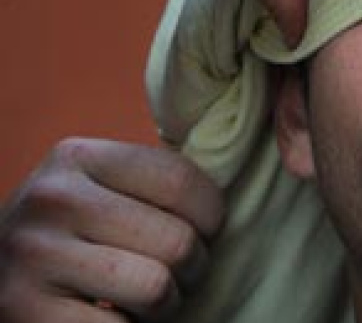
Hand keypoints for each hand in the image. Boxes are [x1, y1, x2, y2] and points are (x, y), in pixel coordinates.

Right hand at [0, 138, 224, 321]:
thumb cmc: (75, 236)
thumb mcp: (104, 190)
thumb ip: (156, 183)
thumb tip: (235, 181)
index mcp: (78, 157)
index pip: (182, 182)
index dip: (212, 218)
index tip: (202, 232)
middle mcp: (51, 199)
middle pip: (177, 241)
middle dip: (191, 268)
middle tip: (173, 275)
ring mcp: (32, 257)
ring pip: (156, 288)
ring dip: (166, 304)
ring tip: (144, 298)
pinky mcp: (24, 312)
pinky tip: (111, 318)